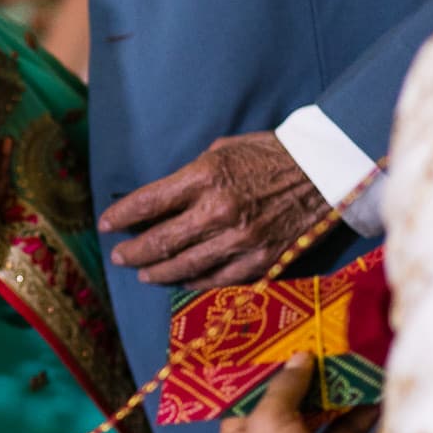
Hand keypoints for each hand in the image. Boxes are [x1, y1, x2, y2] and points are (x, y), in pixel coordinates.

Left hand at [99, 132, 332, 290]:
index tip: (107, 224)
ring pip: (186, 266)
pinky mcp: (261, 260)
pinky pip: (218, 279)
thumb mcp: (224, 150)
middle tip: (119, 255)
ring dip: (158, 272)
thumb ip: (191, 176)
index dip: (122, 215)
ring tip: (142, 272)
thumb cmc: (271, 154)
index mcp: (207, 177)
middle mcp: (219, 212)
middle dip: (134, 250)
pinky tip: (180, 280)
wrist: (325, 171)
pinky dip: (194, 282)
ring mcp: (241, 241)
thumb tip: (163, 197)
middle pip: (162, 241)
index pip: (149, 202)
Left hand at [219, 353, 379, 432]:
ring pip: (333, 427)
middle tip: (335, 355)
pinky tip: (384, 400)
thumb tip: (300, 357)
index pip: (250, 404)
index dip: (266, 378)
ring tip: (365, 373)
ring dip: (349, 402)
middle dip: (316, 386)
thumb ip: (284, 386)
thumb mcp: (269, 420)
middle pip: (297, 412)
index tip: (285, 348)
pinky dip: (372, 426)